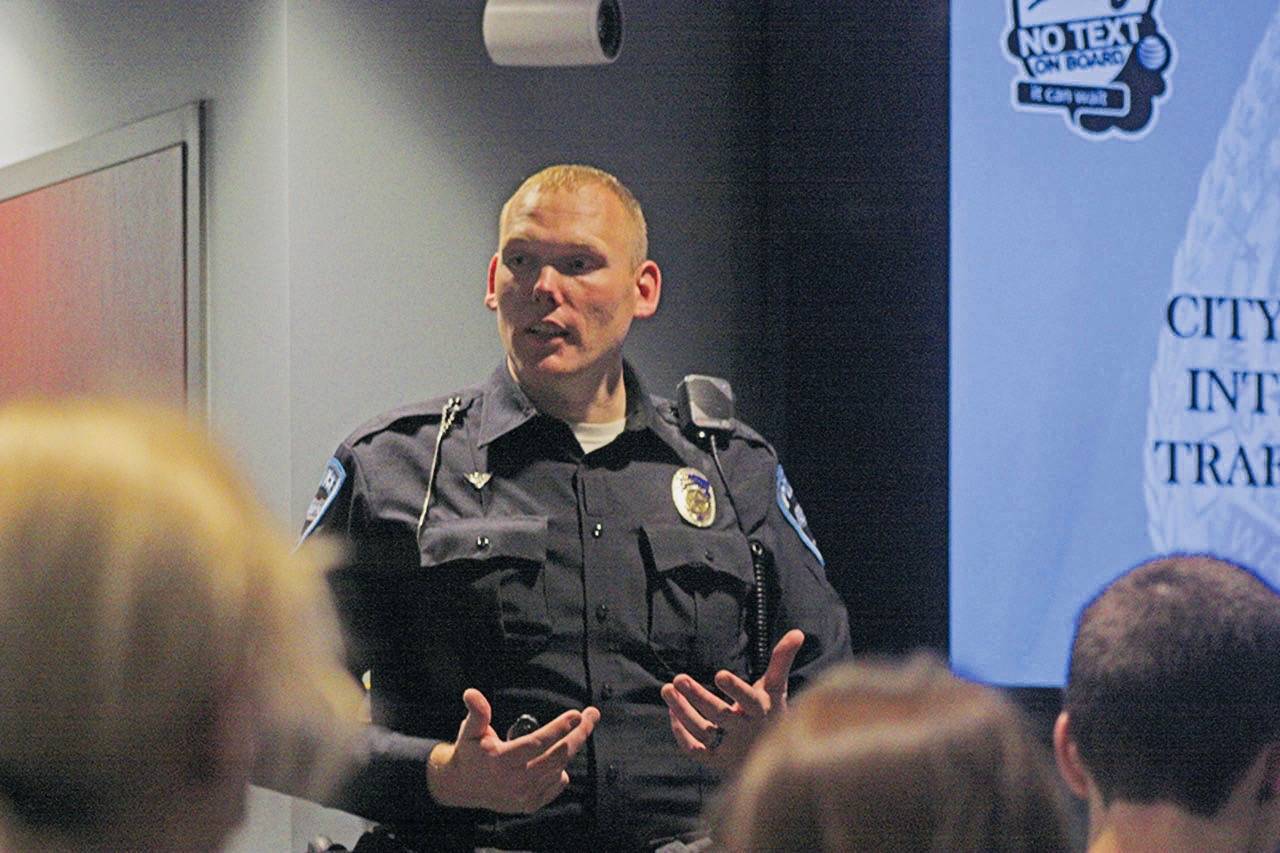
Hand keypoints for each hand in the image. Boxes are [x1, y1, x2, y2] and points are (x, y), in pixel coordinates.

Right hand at [427, 688, 599, 812]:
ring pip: (559, 768)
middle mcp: (514, 781)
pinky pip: (557, 784)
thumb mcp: (470, 731)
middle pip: (556, 756)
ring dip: (573, 746)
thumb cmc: (471, 752)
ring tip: (584, 726)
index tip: (576, 714)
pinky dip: (562, 768)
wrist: (463, 787)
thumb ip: (477, 712)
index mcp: (500, 761)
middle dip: (578, 734)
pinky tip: (563, 753)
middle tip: (592, 715)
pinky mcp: (530, 804)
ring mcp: (524, 795)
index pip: (537, 743)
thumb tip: (471, 693)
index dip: (558, 728)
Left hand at [660, 629, 803, 771]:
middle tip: (678, 678)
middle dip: (697, 697)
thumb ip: (781, 660)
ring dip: (682, 711)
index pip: (749, 701)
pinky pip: (694, 750)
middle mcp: (745, 732)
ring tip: (667, 689)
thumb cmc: (771, 714)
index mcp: (761, 712)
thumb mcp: (776, 688)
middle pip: (719, 715)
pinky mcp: (715, 760)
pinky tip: (672, 711)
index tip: (719, 675)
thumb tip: (797, 632)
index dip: (735, 690)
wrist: (771, 759)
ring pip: (702, 731)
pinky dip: (681, 733)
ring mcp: (729, 748)